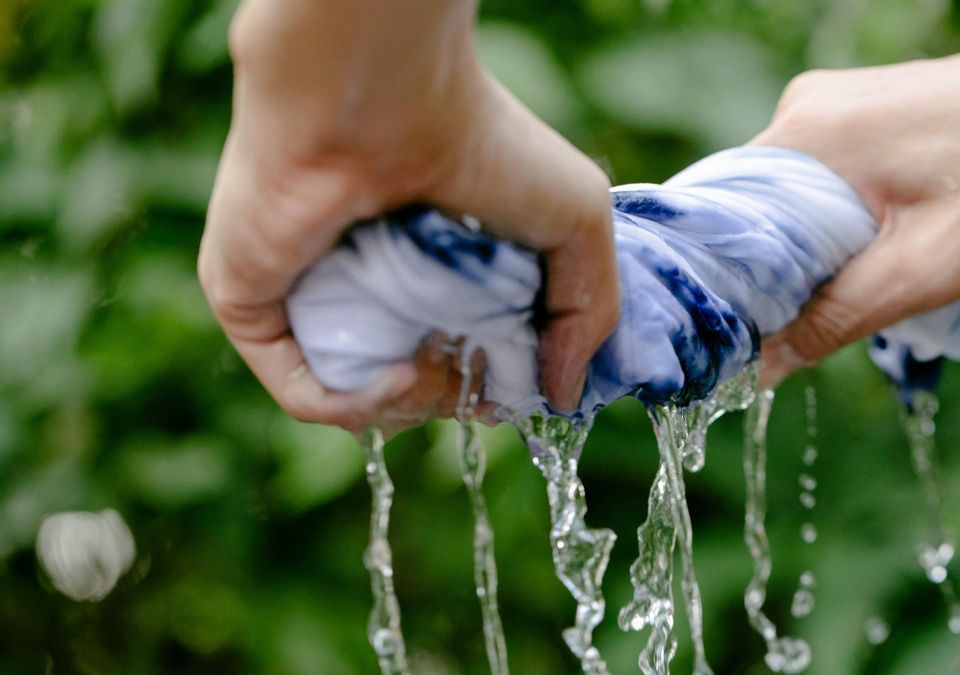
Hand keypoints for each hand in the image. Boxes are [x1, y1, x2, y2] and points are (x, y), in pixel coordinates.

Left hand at [198, 0, 617, 429]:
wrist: (381, 97)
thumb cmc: (484, 144)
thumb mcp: (579, 225)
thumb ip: (587, 316)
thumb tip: (562, 398)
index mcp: (431, 264)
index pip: (457, 355)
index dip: (492, 387)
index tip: (520, 384)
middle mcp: (367, 282)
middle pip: (410, 386)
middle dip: (454, 398)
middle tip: (475, 368)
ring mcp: (307, 296)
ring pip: (355, 397)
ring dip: (413, 407)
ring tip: (437, 364)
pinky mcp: (255, 306)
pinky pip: (305, 392)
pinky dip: (359, 406)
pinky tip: (404, 374)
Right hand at [752, 0, 959, 385]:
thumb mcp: (925, 270)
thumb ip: (836, 319)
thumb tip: (762, 369)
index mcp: (806, 134)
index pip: (724, 220)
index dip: (731, 285)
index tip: (746, 333)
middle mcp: (804, 107)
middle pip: (754, 210)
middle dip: (779, 269)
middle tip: (817, 317)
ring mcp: (832, 102)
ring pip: (788, 197)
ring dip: (813, 246)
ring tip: (864, 275)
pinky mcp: (859, 108)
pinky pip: (819, 176)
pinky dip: (835, 217)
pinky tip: (879, 239)